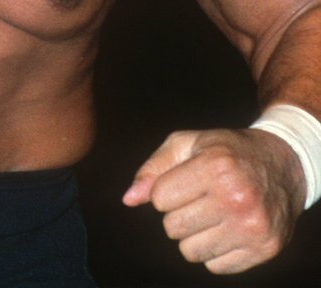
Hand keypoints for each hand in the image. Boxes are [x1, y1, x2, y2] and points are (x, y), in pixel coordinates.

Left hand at [123, 127, 304, 272]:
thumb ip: (154, 168)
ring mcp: (253, 227)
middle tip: (198, 198)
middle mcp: (237, 198)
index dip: (166, 190)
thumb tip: (128, 199)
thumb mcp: (188, 143)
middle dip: (178, 213)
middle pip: (173, 228)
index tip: (184, 180)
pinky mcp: (264, 249)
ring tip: (212, 213)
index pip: (160, 198)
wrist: (282, 165)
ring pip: (190, 251)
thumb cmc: (225, 151)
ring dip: (194, 235)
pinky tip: (228, 228)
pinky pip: (215, 267)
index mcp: (215, 167)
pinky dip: (215, 250)